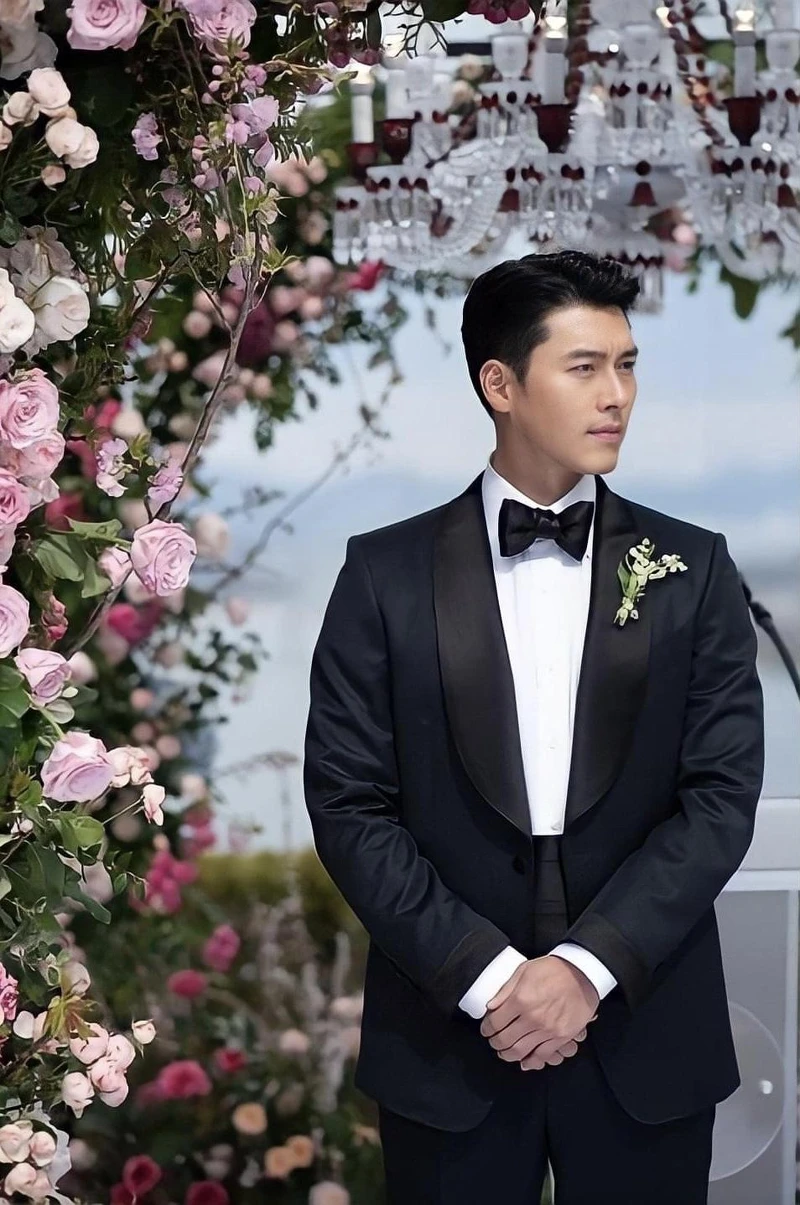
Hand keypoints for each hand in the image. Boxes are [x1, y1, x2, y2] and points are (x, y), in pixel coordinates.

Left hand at [479, 955, 598, 1070]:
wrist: (582, 974)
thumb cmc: (553, 969)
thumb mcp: (524, 971)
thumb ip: (505, 991)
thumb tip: (490, 1007)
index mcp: (520, 999)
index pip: (495, 1022)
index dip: (486, 1029)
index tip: (486, 1029)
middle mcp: (532, 1017)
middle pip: (504, 1039)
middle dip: (495, 1043)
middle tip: (493, 1041)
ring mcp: (547, 1029)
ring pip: (520, 1051)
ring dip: (508, 1054)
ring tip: (505, 1051)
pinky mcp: (561, 1037)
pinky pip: (542, 1056)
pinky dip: (530, 1061)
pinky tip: (524, 1061)